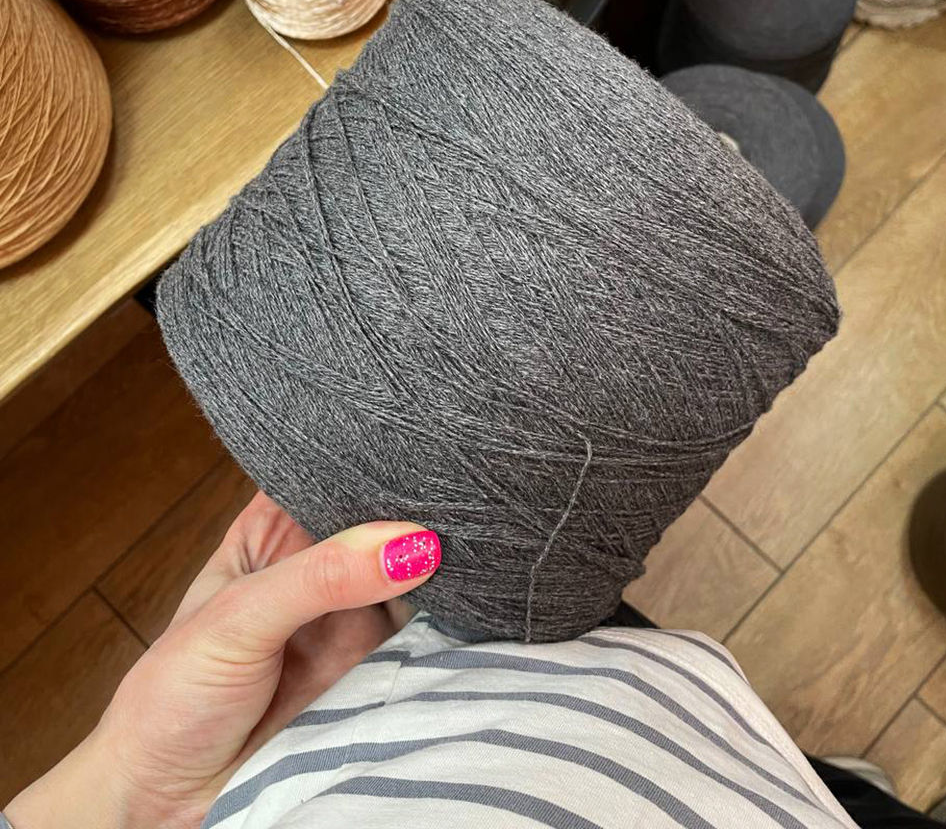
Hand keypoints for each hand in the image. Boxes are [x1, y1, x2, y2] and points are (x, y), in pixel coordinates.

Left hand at [6, 493, 439, 828]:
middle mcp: (322, 564)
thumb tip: (408, 543)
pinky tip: (477, 588)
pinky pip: (426, 629)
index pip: (335, 479)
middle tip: (467, 498)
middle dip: (420, 512)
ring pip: (413, 572)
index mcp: (275, 531)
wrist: (171, 800)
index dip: (376, 465)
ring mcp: (355, 612)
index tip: (428, 448)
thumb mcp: (238, 619)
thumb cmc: (174, 696)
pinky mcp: (380, 661)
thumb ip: (319, 576)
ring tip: (479, 540)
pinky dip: (451, 613)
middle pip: (384, 523)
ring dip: (441, 562)